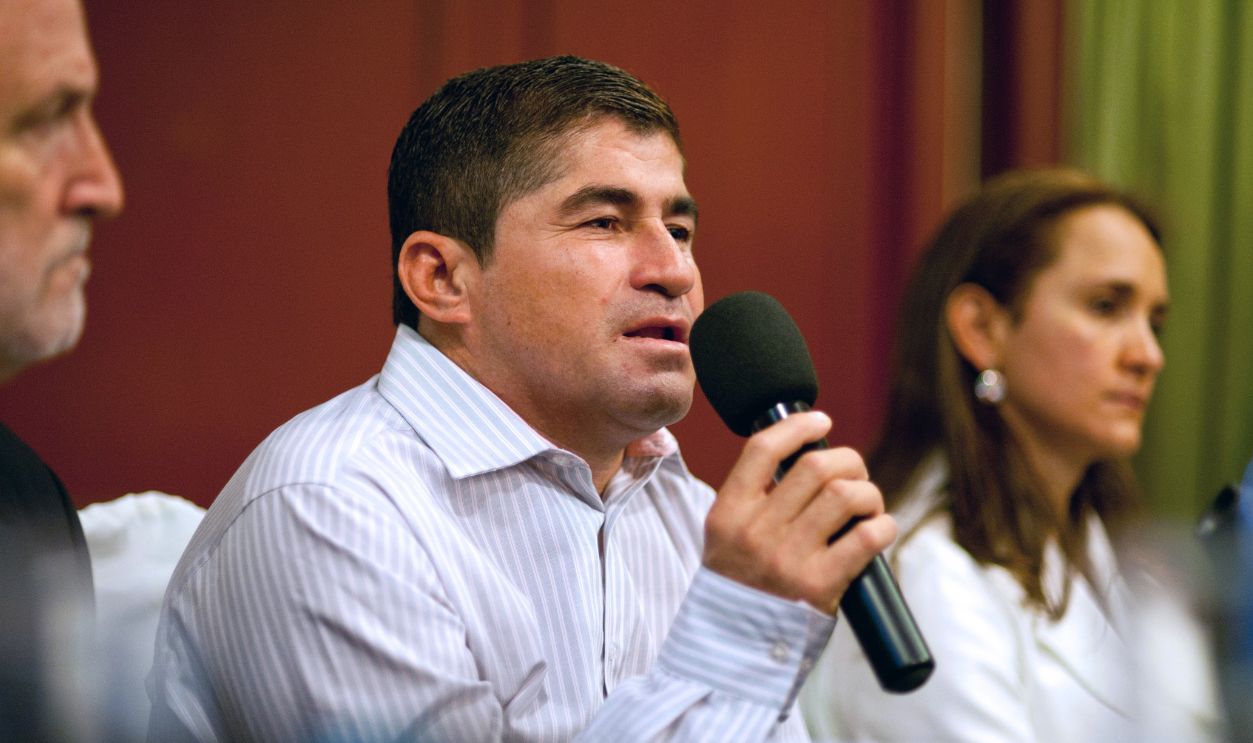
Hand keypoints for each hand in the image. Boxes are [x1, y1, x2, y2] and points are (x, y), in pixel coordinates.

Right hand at [702, 411, 896, 614]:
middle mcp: (756, 532)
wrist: (736, 650)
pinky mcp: (819, 587)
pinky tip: (880, 531)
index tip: (821, 420)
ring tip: (868, 506)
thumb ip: (756, 502)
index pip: (762, 449)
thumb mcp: (727, 538)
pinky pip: (866, 537)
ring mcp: (787, 559)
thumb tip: (811, 461)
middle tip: (856, 476)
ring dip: (868, 494)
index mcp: (728, 513)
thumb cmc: (741, 587)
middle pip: (815, 466)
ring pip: (845, 495)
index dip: (798, 426)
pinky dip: (883, 526)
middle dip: (849, 462)